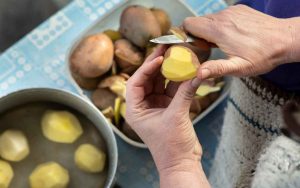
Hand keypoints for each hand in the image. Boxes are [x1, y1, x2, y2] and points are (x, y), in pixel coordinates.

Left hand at [125, 45, 209, 186]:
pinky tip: (187, 70)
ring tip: (177, 54)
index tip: (158, 57)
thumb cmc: (171, 146)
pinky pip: (173, 90)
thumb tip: (197, 73)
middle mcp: (144, 106)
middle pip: (148, 79)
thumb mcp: (176, 116)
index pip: (135, 82)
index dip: (145, 68)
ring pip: (161, 82)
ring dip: (169, 70)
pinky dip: (180, 81)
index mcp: (135, 110)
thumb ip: (185, 93)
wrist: (182, 163)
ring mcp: (157, 106)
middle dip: (157, 64)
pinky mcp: (169, 108)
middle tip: (166, 47)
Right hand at [183, 5, 295, 79]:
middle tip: (208, 48)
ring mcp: (231, 11)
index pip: (189, 24)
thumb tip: (198, 74)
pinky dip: (221, 25)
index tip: (193, 46)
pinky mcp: (239, 10)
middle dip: (198, 34)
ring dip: (210, 30)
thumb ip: (217, 69)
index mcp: (218, 30)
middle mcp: (223, 16)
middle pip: (197, 21)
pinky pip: (221, 16)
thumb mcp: (239, 68)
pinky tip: (232, 36)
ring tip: (222, 43)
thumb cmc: (263, 55)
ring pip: (209, 18)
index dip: (186, 35)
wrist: (285, 39)